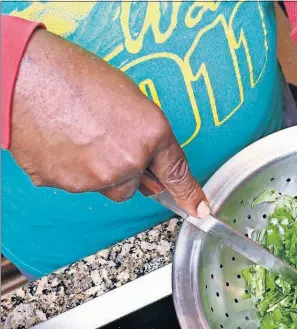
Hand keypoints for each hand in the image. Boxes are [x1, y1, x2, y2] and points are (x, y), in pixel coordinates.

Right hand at [9, 29, 208, 216]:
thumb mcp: (128, 97)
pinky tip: (62, 143)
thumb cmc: (74, 76)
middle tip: (104, 143)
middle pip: (134, 187)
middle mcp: (129, 162)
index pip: (177, 173)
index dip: (188, 194)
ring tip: (78, 137)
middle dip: (125, 173)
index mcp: (151, 134)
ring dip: (99, 172)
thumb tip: (148, 159)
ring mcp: (96, 178)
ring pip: (106, 187)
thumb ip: (145, 135)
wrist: (23, 76)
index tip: (197, 209)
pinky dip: (72, 169)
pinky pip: (76, 184)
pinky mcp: (66, 185)